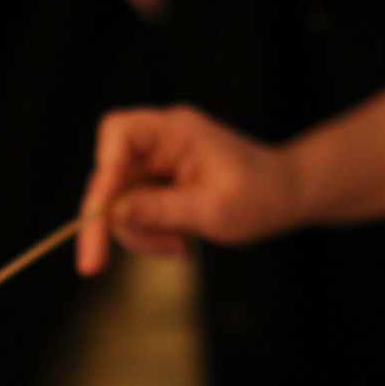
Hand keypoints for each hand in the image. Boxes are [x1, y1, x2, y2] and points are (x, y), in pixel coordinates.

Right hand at [76, 106, 303, 274]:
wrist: (288, 196)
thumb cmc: (262, 196)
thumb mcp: (213, 209)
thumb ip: (160, 210)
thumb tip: (113, 213)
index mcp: (174, 130)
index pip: (118, 139)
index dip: (101, 182)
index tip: (96, 227)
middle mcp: (159, 140)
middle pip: (109, 175)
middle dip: (120, 221)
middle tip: (135, 255)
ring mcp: (156, 162)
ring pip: (118, 201)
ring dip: (140, 233)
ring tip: (180, 247)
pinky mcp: (157, 184)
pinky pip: (134, 212)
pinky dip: (150, 234)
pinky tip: (181, 244)